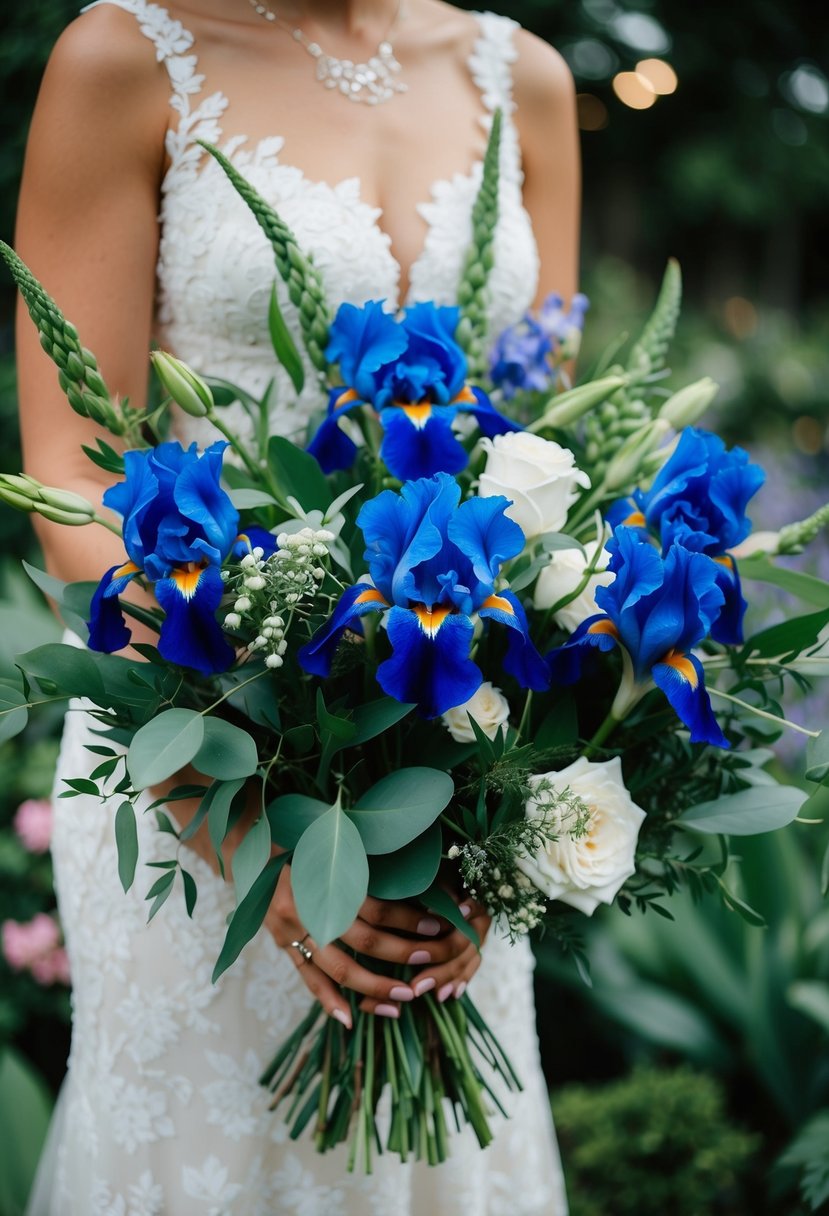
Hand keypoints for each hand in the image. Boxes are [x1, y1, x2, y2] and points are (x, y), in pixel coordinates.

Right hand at [265, 864, 489, 1025]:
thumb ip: (362, 863)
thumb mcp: (330, 844)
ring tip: (403, 998)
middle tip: (432, 959)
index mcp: (324, 879)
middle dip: (401, 952)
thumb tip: (413, 879)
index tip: (437, 924)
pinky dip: (328, 1001)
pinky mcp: (283, 945)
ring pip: (339, 967)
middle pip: (363, 939)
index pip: (375, 907)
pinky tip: (350, 1019)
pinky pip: (307, 979)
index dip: (408, 918)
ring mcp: (292, 931)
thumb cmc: (299, 840)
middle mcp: (309, 908)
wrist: (247, 847)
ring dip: (374, 985)